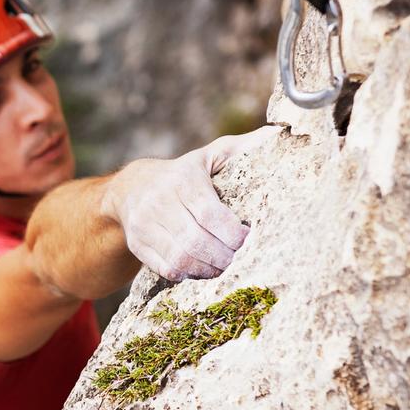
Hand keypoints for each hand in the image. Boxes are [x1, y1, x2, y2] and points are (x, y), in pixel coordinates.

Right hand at [102, 126, 280, 281]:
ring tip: (224, 267)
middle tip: (241, 260)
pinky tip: (203, 270)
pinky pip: (167, 269)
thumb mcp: (209, 155)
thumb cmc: (184, 173)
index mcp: (182, 179)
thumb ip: (242, 148)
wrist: (130, 189)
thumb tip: (278, 134)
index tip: (249, 240)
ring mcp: (145, 225)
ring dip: (209, 270)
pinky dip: (190, 275)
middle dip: (224, 257)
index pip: (209, 214)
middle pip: (196, 242)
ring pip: (181, 259)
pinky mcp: (138, 245)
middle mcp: (159, 202)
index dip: (233, 234)